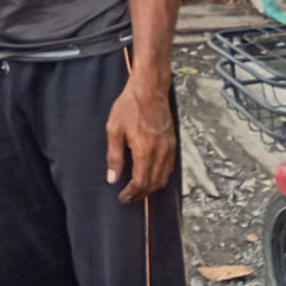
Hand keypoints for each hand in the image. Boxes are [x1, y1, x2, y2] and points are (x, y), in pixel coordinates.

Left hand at [105, 79, 176, 203]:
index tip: (122, 197)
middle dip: (141, 194)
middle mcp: (161, 152)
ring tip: (138, 190)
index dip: (131, 193)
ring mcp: (169, 148)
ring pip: (164, 178)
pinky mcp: (173, 143)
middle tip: (128, 197)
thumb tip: (113, 178)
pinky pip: (169, 168)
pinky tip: (151, 176)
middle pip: (154, 184)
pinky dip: (160, 177)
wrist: (150, 88)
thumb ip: (114, 156)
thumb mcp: (114, 129)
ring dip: (151, 187)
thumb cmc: (130, 105)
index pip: (140, 182)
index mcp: (145, 150)